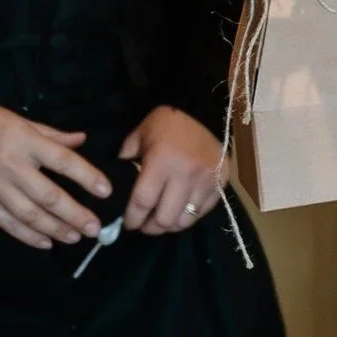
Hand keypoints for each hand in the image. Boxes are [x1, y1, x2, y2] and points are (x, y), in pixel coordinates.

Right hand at [0, 97, 111, 249]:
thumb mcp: (19, 119)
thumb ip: (51, 134)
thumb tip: (81, 140)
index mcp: (25, 141)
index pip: (64, 161)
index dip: (87, 176)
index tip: (106, 191)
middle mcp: (13, 167)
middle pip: (50, 196)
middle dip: (75, 214)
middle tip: (95, 228)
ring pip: (31, 215)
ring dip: (56, 229)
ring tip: (75, 237)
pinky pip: (8, 224)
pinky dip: (28, 236)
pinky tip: (46, 243)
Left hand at [120, 106, 224, 233]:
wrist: (203, 110)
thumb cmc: (167, 123)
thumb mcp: (140, 134)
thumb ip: (126, 158)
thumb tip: (116, 183)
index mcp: (161, 161)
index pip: (143, 202)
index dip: (132, 218)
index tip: (128, 223)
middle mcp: (184, 174)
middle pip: (165, 218)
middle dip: (151, 227)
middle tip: (145, 224)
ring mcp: (205, 180)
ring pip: (185, 220)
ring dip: (171, 225)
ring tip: (163, 219)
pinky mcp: (220, 183)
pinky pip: (203, 212)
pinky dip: (190, 216)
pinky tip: (181, 210)